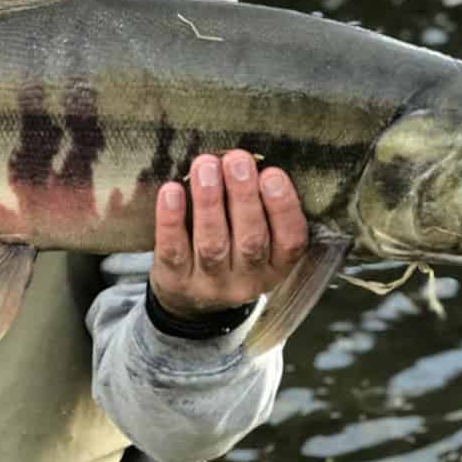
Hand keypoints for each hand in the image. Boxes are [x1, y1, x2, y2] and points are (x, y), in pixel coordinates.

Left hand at [149, 151, 308, 319]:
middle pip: (250, 240)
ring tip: (206, 166)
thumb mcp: (258, 240)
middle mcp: (247, 279)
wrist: (191, 304)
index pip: (290, 241)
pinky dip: (171, 219)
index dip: (283, 207)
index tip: (272, 173)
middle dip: (244, 197)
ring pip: (213, 243)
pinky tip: (171, 191)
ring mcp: (210, 283)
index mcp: (276, 266)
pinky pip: (174, 250)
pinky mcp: (176, 280)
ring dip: (210, 202)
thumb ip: (259, 206)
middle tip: (237, 160)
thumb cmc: (230, 253)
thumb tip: (248, 157)